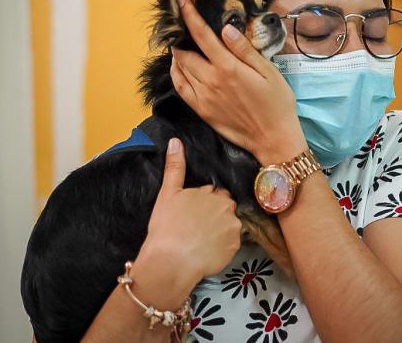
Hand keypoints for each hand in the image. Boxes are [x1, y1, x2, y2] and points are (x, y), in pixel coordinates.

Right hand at [131, 138, 241, 306]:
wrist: (171, 261)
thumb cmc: (166, 227)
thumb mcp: (167, 194)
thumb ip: (174, 167)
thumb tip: (175, 141)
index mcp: (212, 193)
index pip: (215, 195)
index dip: (205, 205)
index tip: (193, 215)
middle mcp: (227, 208)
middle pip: (225, 210)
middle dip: (215, 216)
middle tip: (196, 228)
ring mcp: (233, 228)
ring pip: (229, 227)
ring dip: (220, 232)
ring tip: (200, 242)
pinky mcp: (235, 248)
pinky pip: (231, 246)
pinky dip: (222, 249)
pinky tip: (205, 252)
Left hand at [170, 0, 305, 164]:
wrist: (273, 138)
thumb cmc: (277, 103)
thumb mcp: (268, 72)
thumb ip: (245, 50)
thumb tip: (226, 29)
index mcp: (228, 67)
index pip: (202, 36)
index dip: (190, 17)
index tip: (182, 2)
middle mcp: (211, 81)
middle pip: (183, 51)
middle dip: (179, 34)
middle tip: (181, 24)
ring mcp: (203, 97)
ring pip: (179, 69)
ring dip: (176, 53)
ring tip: (181, 43)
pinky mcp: (201, 110)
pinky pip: (180, 87)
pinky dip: (176, 73)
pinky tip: (180, 67)